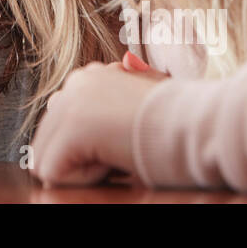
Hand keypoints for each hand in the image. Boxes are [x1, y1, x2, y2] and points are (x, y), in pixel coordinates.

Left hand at [29, 51, 170, 186]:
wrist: (201, 125)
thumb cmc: (180, 120)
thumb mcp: (143, 100)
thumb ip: (117, 95)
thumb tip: (117, 69)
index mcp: (90, 77)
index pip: (58, 125)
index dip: (85, 148)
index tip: (121, 140)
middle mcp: (74, 83)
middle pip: (46, 141)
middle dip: (78, 158)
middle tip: (121, 149)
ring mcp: (70, 103)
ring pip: (47, 160)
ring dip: (83, 168)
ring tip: (119, 152)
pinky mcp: (72, 127)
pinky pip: (53, 173)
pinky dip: (85, 178)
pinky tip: (115, 159)